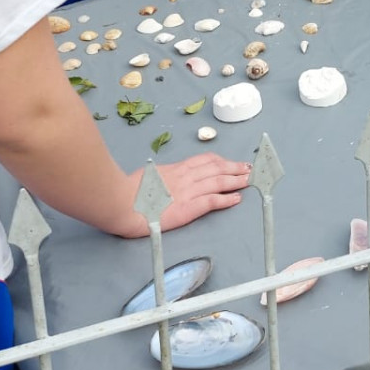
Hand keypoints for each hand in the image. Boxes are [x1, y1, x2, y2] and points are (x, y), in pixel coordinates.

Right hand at [122, 154, 251, 234]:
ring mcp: (187, 191)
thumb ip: (161, 178)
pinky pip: (212, 201)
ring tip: (248, 180)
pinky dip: (226, 199)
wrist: (120, 202)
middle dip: (234, 168)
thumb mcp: (148, 177)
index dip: (220, 161)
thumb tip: (164, 179)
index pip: (203, 161)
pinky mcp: (188, 208)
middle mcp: (184, 177)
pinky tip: (237, 199)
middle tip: (248, 168)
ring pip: (218, 182)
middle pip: (215, 169)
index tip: (231, 161)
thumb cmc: (127, 191)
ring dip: (236, 180)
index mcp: (175, 169)